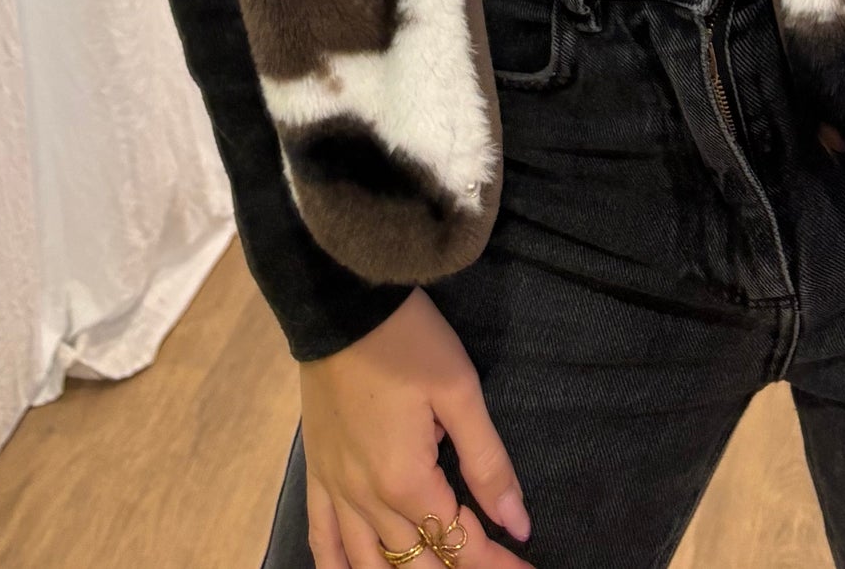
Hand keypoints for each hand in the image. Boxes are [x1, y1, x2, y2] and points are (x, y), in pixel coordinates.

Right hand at [300, 290, 532, 568]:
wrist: (339, 302)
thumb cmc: (407, 340)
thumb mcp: (459, 391)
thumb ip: (488, 462)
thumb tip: (519, 522)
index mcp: (406, 481)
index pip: (460, 541)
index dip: (497, 560)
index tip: (527, 562)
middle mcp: (367, 499)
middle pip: (419, 561)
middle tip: (495, 566)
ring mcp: (336, 490)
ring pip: (369, 564)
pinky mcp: (317, 473)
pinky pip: (322, 539)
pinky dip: (338, 568)